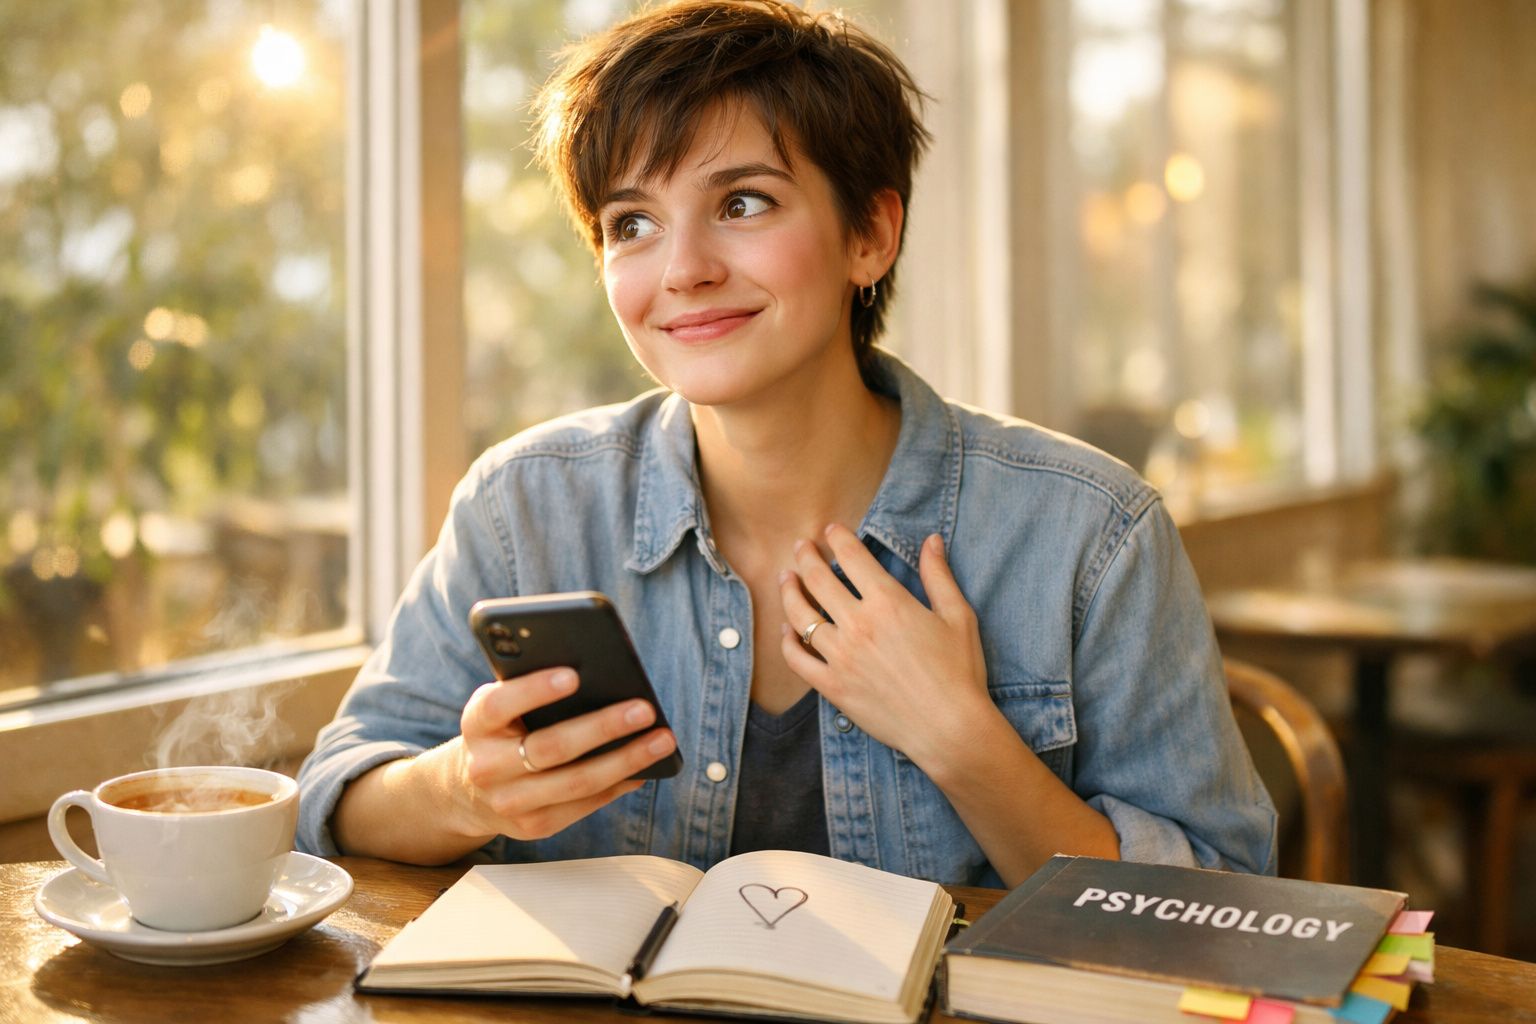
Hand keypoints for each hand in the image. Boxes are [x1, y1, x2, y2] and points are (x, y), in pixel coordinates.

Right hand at [449, 667, 676, 841]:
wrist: (468, 790)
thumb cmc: (501, 731)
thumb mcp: (501, 706)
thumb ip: (531, 689)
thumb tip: (599, 678)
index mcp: (476, 724)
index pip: (500, 705)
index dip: (535, 690)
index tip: (574, 675)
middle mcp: (486, 766)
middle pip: (550, 748)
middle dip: (602, 727)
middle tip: (644, 709)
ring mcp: (509, 802)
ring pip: (576, 783)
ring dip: (625, 761)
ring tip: (662, 740)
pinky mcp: (533, 827)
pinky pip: (584, 804)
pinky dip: (618, 784)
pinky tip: (645, 767)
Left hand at [777, 524, 992, 771]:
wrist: (950, 728)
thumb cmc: (960, 672)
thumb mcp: (958, 616)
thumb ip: (939, 575)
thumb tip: (932, 540)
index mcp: (888, 602)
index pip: (852, 556)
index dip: (837, 538)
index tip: (830, 531)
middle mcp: (858, 625)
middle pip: (818, 579)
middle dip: (806, 556)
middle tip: (801, 546)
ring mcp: (841, 657)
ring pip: (800, 615)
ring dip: (789, 592)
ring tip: (786, 579)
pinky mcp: (833, 686)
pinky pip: (797, 659)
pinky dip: (788, 641)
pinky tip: (789, 630)